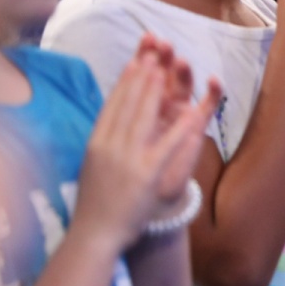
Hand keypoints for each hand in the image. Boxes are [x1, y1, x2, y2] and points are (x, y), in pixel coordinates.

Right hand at [75, 37, 221, 251]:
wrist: (95, 233)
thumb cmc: (97, 200)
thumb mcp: (94, 163)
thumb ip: (104, 139)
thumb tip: (112, 116)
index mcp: (97, 142)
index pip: (112, 104)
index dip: (125, 80)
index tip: (135, 60)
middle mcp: (109, 146)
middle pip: (127, 104)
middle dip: (141, 75)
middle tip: (151, 51)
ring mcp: (127, 159)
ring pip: (142, 117)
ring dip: (153, 91)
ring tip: (163, 68)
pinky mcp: (146, 174)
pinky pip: (167, 145)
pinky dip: (179, 127)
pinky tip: (190, 110)